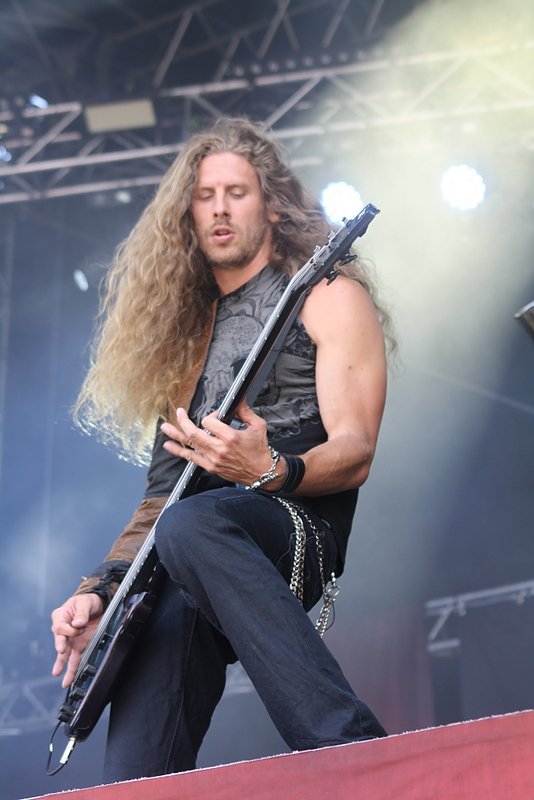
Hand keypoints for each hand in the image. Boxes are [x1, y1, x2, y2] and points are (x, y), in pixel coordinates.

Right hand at [51, 593, 103, 687]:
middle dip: (61, 644)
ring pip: (64, 654)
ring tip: (56, 673)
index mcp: (61, 616)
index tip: (80, 626)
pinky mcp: (78, 645)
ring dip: (61, 664)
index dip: (69, 629)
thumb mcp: (85, 602)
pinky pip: (73, 659)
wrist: (97, 604)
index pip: (60, 626)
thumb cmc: (87, 601)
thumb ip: (81, 612)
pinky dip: (71, 669)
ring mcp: (70, 639)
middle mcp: (63, 629)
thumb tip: (78, 623)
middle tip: (62, 648)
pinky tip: (67, 679)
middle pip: (59, 639)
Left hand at [160, 400, 274, 485]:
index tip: (216, 416)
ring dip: (175, 435)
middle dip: (183, 421)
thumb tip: (239, 399)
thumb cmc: (261, 451)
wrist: (263, 473)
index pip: (209, 422)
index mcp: (230, 437)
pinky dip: (179, 451)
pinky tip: (170, 446)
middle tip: (179, 412)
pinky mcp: (211, 467)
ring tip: (165, 427)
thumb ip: (245, 411)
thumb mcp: (258, 426)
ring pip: (189, 445)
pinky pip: (191, 458)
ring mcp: (213, 459)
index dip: (211, 416)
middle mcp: (219, 449)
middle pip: (194, 433)